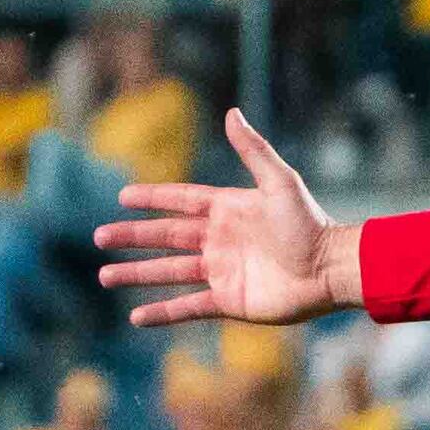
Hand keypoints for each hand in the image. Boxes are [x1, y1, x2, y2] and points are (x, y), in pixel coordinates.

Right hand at [93, 111, 352, 329]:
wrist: (330, 270)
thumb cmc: (309, 224)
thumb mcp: (279, 182)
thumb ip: (253, 150)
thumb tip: (231, 112)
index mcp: (228, 209)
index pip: (180, 201)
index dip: (152, 199)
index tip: (122, 198)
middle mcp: (220, 240)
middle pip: (165, 237)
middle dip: (132, 237)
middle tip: (99, 237)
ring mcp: (222, 271)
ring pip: (169, 272)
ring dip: (137, 274)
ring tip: (105, 275)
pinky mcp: (229, 301)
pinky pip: (189, 307)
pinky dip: (163, 313)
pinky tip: (136, 317)